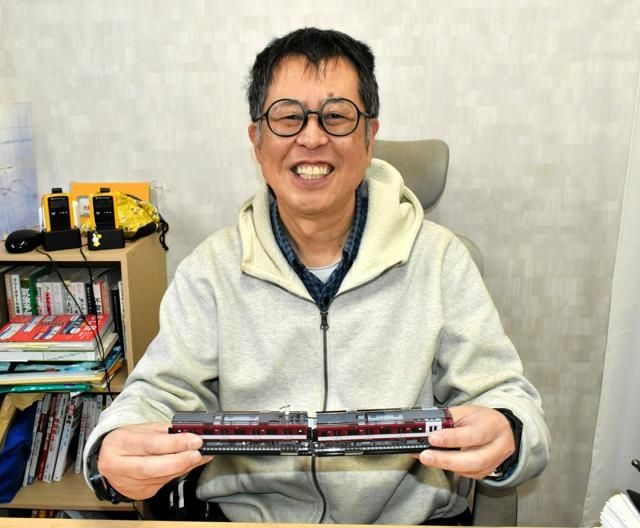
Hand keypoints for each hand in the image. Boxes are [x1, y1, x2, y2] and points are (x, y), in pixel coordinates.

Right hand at [97, 422, 213, 499]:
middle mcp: (119, 466)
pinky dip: (178, 473)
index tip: (194, 440)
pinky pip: (164, 483)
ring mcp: (128, 484)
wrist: (109, 458)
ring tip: (199, 456)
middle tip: (198, 452)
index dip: (174, 444)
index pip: (150, 445)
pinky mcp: (139, 493)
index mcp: (118, 444)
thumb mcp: (142, 428)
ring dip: (184, 467)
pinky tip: (187, 464)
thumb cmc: (127, 440)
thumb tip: (190, 433)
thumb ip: (165, 431)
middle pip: (154, 467)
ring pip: (162, 477)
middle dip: (181, 460)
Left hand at [415, 405, 514, 479]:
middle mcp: (498, 446)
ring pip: (470, 470)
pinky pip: (467, 474)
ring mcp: (493, 462)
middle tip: (425, 456)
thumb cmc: (480, 419)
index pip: (473, 434)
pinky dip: (450, 468)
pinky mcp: (486, 472)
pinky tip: (437, 462)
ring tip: (427, 459)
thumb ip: (447, 419)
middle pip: (473, 459)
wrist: (500, 429)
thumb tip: (424, 429)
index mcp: (492, 425)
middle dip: (446, 459)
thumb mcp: (465, 412)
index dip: (452, 438)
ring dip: (445, 465)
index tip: (432, 438)